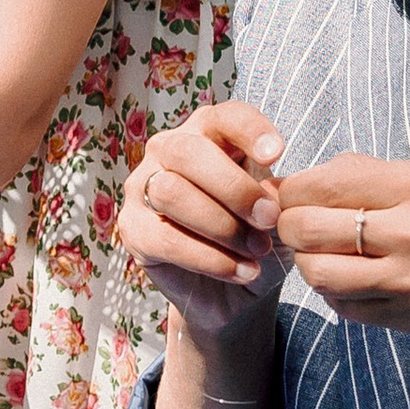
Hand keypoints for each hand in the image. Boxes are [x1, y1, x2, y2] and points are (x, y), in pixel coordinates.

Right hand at [120, 102, 289, 352]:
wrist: (232, 292)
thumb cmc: (255, 237)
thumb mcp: (274, 212)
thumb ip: (271, 196)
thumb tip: (267, 194)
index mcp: (208, 134)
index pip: (224, 116)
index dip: (249, 130)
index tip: (276, 155)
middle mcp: (167, 151)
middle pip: (189, 152)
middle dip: (235, 188)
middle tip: (270, 219)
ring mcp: (142, 188)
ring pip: (171, 192)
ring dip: (223, 226)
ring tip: (257, 251)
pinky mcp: (133, 229)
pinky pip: (166, 238)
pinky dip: (211, 259)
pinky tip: (241, 271)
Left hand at [272, 152, 409, 350]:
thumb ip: (379, 175)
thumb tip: (316, 174)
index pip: (320, 183)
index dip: (292, 189)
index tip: (290, 193)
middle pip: (305, 227)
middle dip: (290, 226)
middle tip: (297, 225)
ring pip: (317, 273)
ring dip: (309, 263)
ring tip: (325, 254)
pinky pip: (345, 307)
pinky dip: (337, 293)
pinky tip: (353, 280)